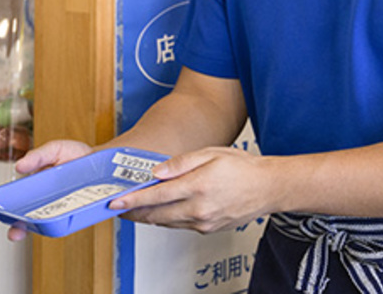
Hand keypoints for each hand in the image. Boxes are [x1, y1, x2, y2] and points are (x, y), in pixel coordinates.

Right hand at [0, 139, 92, 240]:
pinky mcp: (74, 212)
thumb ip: (38, 155)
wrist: (105, 160)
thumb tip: (20, 166)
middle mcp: (44, 200)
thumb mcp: (55, 149)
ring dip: (31, 229)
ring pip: (41, 223)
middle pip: (22, 217)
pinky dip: (54, 225)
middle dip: (13, 226)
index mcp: (34, 186)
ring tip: (21, 231)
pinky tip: (47, 224)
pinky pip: (62, 222)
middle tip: (8, 231)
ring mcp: (59, 207)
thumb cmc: (77, 156)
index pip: (11, 201)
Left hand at [110, 146, 277, 233]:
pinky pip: (180, 225)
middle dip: (134, 212)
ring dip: (148, 217)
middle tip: (119, 206)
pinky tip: (163, 210)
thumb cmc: (243, 168)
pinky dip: (166, 219)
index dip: (132, 200)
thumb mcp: (211, 153)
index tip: (114, 202)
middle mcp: (199, 209)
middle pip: (156, 215)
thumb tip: (157, 171)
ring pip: (166, 223)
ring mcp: (203, 223)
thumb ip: (181, 162)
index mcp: (197, 186)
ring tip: (136, 207)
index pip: (155, 196)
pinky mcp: (208, 229)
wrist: (268, 187)